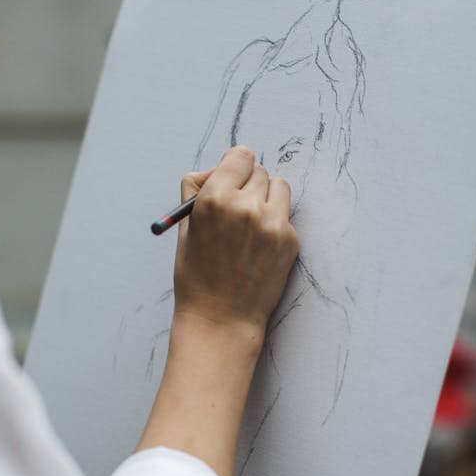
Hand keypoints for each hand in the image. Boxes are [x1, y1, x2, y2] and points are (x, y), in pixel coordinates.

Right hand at [173, 146, 298, 337]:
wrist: (221, 319)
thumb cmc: (197, 276)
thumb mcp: (185, 229)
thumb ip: (195, 191)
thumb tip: (212, 170)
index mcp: (215, 199)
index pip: (240, 156)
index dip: (234, 167)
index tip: (232, 178)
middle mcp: (246, 206)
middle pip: (259, 171)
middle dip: (248, 184)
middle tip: (237, 207)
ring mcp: (272, 224)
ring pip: (278, 187)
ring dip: (266, 198)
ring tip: (249, 225)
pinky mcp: (290, 240)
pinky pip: (285, 216)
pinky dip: (274, 224)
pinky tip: (257, 248)